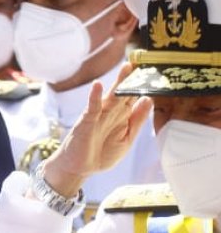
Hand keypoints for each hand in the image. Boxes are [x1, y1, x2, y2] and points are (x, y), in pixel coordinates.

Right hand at [41, 63, 152, 196]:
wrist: (79, 169)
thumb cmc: (101, 154)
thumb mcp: (127, 139)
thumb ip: (137, 120)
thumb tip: (148, 100)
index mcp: (122, 117)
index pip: (134, 98)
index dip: (143, 87)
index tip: (154, 74)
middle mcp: (111, 113)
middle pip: (124, 93)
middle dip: (132, 79)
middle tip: (143, 63)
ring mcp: (98, 116)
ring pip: (110, 97)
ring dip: (118, 82)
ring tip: (126, 68)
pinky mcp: (86, 122)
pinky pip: (92, 107)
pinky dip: (94, 96)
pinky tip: (98, 86)